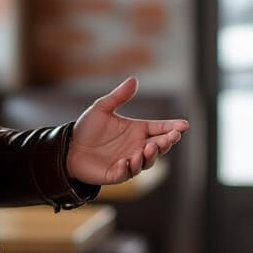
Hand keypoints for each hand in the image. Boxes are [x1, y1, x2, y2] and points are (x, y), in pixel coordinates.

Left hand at [67, 76, 189, 185]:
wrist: (68, 148)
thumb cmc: (88, 128)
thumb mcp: (102, 108)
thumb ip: (119, 96)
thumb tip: (134, 79)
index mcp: (138, 130)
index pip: (160, 128)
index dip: (173, 127)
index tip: (184, 125)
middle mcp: (137, 146)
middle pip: (159, 146)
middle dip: (167, 142)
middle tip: (172, 137)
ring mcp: (128, 161)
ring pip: (147, 162)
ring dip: (150, 156)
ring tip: (149, 148)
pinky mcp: (116, 173)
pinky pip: (126, 173)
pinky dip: (129, 168)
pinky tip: (128, 160)